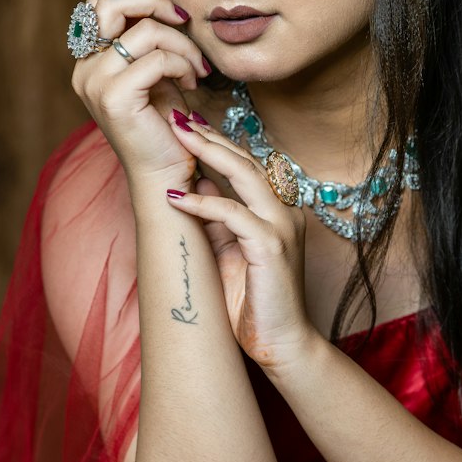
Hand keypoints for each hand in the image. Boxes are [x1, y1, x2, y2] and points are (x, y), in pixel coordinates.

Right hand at [70, 0, 210, 187]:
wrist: (166, 172)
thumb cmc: (166, 124)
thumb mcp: (156, 70)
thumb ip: (147, 37)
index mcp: (88, 61)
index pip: (96, 4)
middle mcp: (83, 70)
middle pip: (112, 5)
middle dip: (156, 3)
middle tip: (185, 21)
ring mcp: (94, 83)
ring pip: (144, 31)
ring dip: (183, 44)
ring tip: (197, 68)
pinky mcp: (114, 97)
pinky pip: (156, 58)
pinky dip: (182, 65)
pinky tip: (192, 83)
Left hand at [164, 110, 316, 370]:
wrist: (281, 345)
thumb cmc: (253, 303)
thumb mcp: (229, 252)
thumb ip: (218, 220)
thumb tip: (193, 186)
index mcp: (276, 211)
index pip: (247, 164)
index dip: (216, 142)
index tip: (185, 124)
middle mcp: (284, 211)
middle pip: (247, 159)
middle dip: (210, 136)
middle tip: (177, 116)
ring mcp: (282, 227)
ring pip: (245, 175)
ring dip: (208, 153)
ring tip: (177, 137)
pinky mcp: (271, 247)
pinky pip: (233, 214)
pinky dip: (204, 202)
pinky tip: (176, 197)